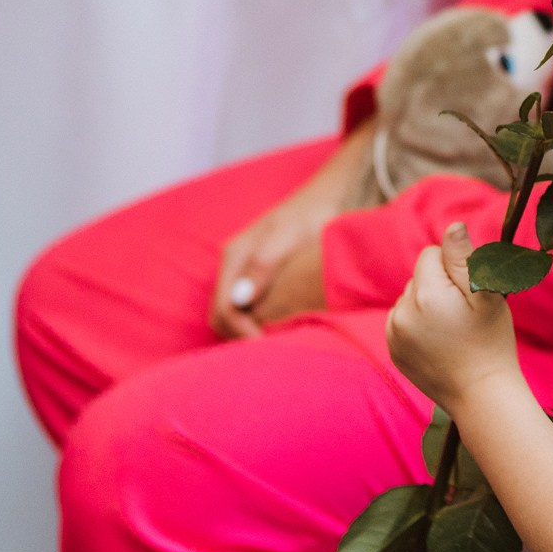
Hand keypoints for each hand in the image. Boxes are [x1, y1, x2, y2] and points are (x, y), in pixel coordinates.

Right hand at [212, 122, 370, 338]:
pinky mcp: (264, 280)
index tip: (267, 345)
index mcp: (234, 258)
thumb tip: (240, 299)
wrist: (330, 198)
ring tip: (282, 344)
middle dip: (242, 338)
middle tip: (275, 352)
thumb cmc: (311, 214)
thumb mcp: (288, 237)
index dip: (240, 333)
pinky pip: (254, 310)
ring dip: (252, 333)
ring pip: (237, 317)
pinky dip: (264, 325)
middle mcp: (235, 268)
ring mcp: (247, 275)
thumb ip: (263, 265)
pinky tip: (287, 330)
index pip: (222, 310)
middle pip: (223, 318)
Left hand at [387, 223, 518, 407]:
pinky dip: (417, 324)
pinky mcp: (393, 350)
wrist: (482, 395)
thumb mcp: (488, 296)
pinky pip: (401, 320)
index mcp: (426, 295)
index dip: (454, 268)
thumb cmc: (492, 342)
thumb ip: (466, 259)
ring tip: (452, 330)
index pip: (431, 254)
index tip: (469, 293)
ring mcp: (394, 334)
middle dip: (439, 286)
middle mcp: (402, 313)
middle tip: (463, 314)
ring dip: (427, 304)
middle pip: (419, 276)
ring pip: (409, 297)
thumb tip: (453, 227)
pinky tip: (439, 341)